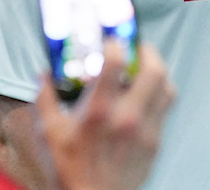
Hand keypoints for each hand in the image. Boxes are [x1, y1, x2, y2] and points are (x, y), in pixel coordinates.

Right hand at [36, 42, 174, 189]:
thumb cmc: (68, 169)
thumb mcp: (48, 133)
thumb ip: (46, 98)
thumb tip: (43, 73)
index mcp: (98, 112)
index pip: (116, 64)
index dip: (116, 44)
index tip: (112, 40)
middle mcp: (127, 118)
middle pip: (154, 70)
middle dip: (148, 52)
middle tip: (138, 47)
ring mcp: (146, 130)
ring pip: (167, 88)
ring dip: (158, 72)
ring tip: (146, 68)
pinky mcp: (156, 142)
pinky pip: (165, 109)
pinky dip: (158, 95)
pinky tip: (145, 96)